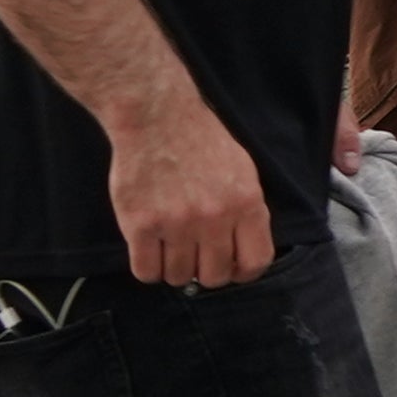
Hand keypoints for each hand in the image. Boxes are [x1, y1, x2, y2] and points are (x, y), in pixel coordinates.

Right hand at [108, 96, 270, 287]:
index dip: (243, 272)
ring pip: (179, 278)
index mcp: (247, 203)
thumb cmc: (201, 141)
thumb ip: (247, 211)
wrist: (158, 119)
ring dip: (175, 270)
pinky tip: (149, 251)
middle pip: (216, 276)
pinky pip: (146, 271)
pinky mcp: (140, 225)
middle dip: (206, 273)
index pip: (256, 261)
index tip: (231, 268)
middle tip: (195, 258)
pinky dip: (148, 268)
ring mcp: (176, 223)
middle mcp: (215, 218)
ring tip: (171, 249)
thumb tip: (244, 251)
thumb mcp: (243, 171)